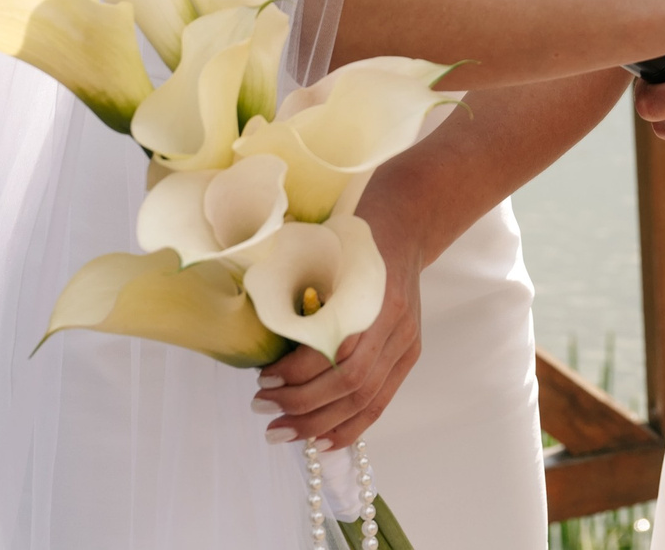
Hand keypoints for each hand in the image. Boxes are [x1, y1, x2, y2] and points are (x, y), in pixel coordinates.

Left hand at [253, 216, 424, 449]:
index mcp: (375, 295)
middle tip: (261, 408)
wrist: (406, 224)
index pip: (337, 352)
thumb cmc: (356, 233)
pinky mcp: (408, 355)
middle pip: (350, 384)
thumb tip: (256, 332)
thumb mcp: (324, 249)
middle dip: (301, 405)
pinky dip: (350, 427)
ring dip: (319, 423)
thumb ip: (301, 288)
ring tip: (280, 430)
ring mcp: (406, 342)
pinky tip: (322, 440)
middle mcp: (395, 325)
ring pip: (365, 400)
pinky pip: (380, 402)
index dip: (298, 373)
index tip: (262, 377)